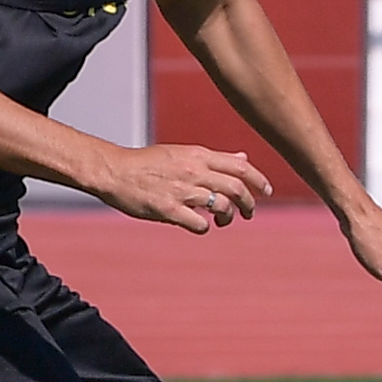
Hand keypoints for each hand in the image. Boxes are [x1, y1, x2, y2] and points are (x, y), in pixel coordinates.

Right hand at [92, 143, 269, 232]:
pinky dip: (205, 227)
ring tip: (223, 221)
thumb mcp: (184, 153)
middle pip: (237, 189)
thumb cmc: (148, 163)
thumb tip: (243, 159)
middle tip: (249, 213)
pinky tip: (199, 225)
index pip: (240, 167)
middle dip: (249, 204)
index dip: (259, 180)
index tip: (266, 192)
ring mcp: (182, 191)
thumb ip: (215, 159)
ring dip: (228, 217)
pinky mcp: (168, 210)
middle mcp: (194, 171)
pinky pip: (199, 224)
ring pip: (222, 207)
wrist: (114, 171)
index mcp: (198, 156)